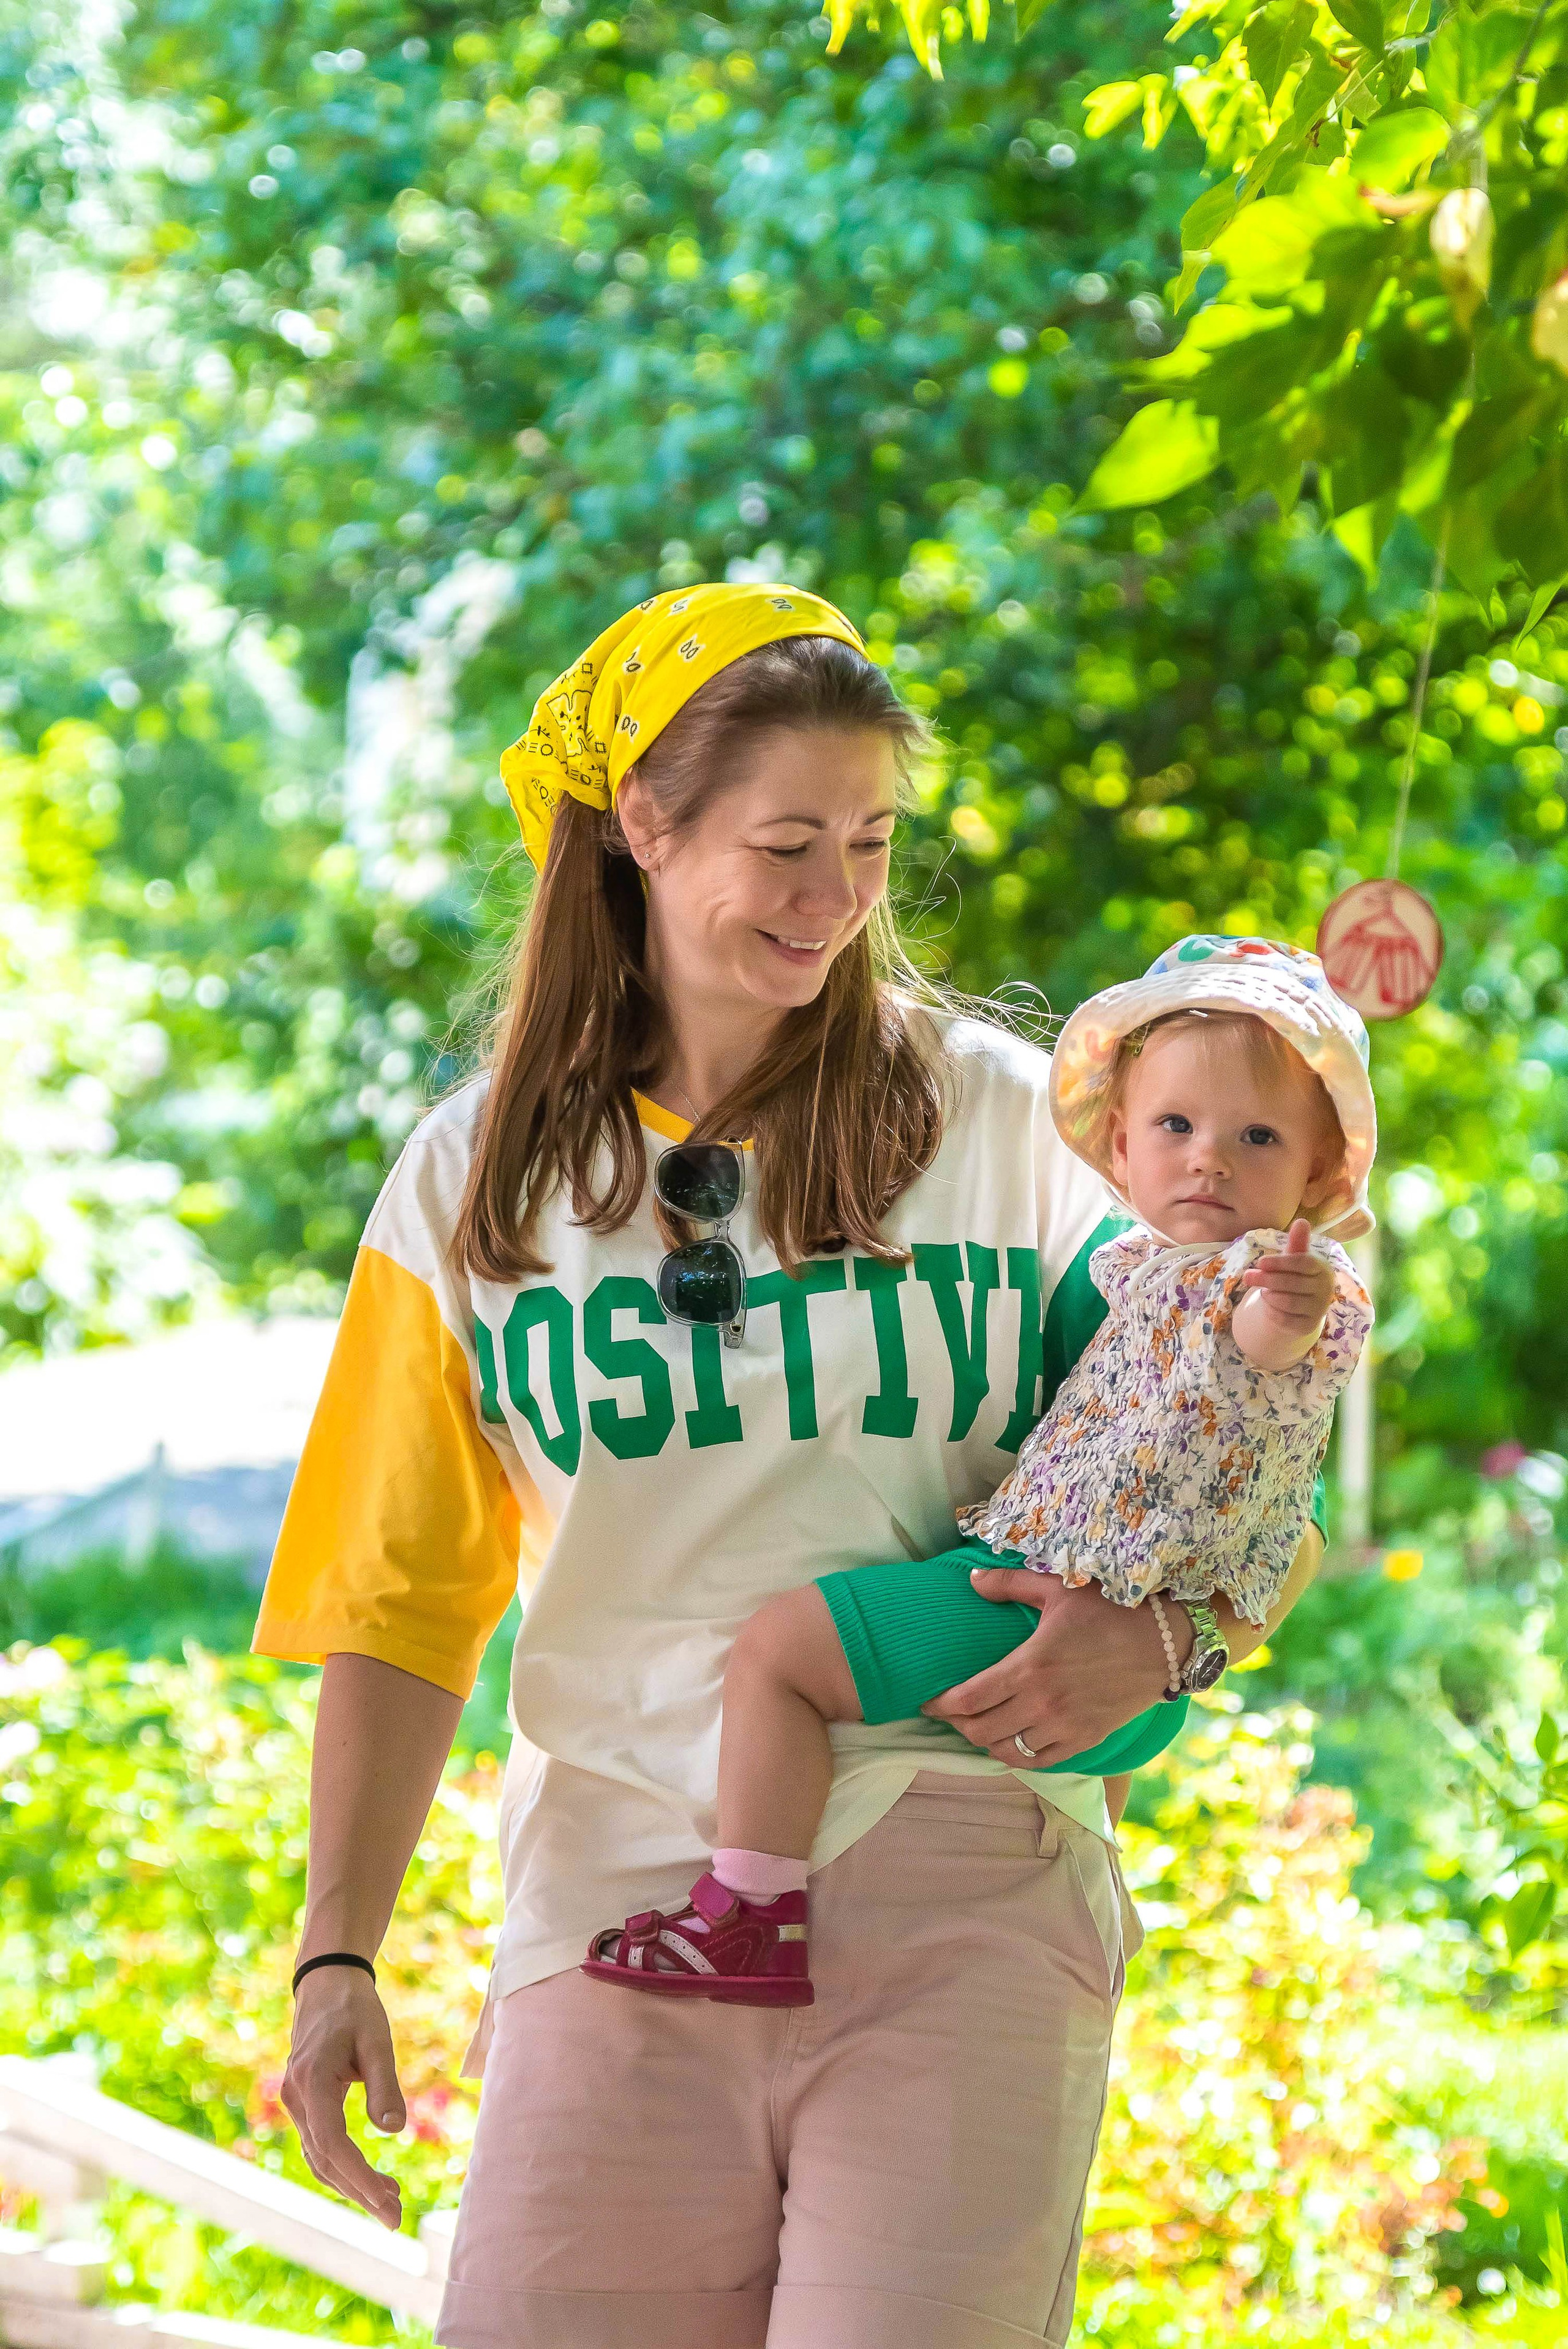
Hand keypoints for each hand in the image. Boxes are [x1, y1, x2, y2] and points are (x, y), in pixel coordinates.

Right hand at [282, 1967, 406, 2228]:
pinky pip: (320, 2146)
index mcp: (312, 2082)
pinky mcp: (304, 2105)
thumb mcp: (377, 2040)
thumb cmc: (355, 2009)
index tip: (388, 2202)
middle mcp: (296, 2099)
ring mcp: (296, 2104)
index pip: (332, 2145)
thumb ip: (384, 2085)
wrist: (327, 1984)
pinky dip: (343, 2167)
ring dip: (352, 2185)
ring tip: (390, 2203)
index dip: (359, 2178)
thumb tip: (393, 2131)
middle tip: (395, 2219)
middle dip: (359, 2193)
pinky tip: (369, 2179)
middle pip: (325, 2160)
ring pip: (320, 2158)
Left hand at [920, 1571, 1191, 1765]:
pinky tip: (1012, 1744)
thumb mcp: (1057, 1588)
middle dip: (957, 1726)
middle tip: (949, 1714)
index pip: (968, 1699)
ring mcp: (1066, 1726)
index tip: (927, 1701)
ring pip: (1009, 1752)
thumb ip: (1008, 1584)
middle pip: (981, 1731)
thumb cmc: (1111, 1610)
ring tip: (978, 1728)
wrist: (1165, 1643)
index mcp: (1030, 1666)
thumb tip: (970, 1580)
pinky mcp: (1087, 1739)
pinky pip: (1042, 1762)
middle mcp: (1043, 1704)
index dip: (941, 1705)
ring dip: (986, 1743)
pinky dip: (1020, 1758)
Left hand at [1238, 1217, 1333, 1337]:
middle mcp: (1325, 1289)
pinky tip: (1268, 1305)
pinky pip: (1285, 1319)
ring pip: (1288, 1302)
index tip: (1260, 1262)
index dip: (1280, 1262)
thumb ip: (1297, 1243)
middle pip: (1291, 1283)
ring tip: (1263, 1291)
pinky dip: (1272, 1312)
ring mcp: (1319, 1309)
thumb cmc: (1295, 1276)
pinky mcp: (1308, 1326)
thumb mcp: (1293, 1259)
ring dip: (1269, 1296)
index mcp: (1322, 1269)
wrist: (1300, 1307)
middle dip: (1265, 1279)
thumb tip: (1301, 1221)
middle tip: (1247, 1276)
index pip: (1302, 1263)